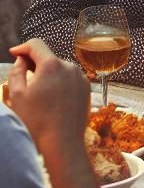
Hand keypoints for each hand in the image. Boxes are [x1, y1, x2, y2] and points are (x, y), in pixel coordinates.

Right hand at [7, 40, 90, 157]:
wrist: (61, 143)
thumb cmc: (36, 120)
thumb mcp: (17, 95)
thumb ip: (17, 71)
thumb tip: (21, 60)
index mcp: (52, 65)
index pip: (36, 45)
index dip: (23, 47)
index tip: (14, 53)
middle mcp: (70, 66)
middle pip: (49, 58)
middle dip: (35, 64)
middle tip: (23, 80)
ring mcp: (81, 77)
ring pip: (60, 69)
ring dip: (48, 75)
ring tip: (38, 95)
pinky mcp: (86, 88)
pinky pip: (70, 80)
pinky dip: (60, 84)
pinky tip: (52, 101)